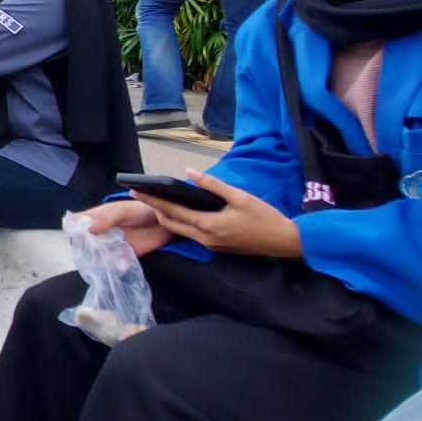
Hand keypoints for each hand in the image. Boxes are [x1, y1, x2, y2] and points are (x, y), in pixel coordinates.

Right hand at [83, 199, 173, 256]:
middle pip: (85, 244)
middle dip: (87, 251)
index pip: (77, 225)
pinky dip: (118, 266)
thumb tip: (87, 228)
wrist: (165, 220)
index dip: (74, 233)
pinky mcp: (126, 255)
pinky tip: (122, 265)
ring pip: (99, 256)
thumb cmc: (142, 209)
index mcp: (97, 218)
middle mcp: (102, 232)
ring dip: (101, 260)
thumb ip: (106, 218)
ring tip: (108, 260)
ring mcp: (113, 244)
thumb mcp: (122, 210)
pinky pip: (117, 263)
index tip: (76, 239)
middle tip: (93, 252)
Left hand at [134, 169, 302, 258]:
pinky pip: (192, 234)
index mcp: (208, 225)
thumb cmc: (264, 217)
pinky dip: (180, 223)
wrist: (285, 242)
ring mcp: (210, 245)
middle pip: (170, 223)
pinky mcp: (217, 247)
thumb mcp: (239, 196)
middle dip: (154, 208)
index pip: (172, 211)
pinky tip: (180, 213)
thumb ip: (212, 184)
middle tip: (140, 195)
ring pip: (180, 231)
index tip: (136, 191)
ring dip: (166, 217)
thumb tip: (189, 173)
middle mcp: (205, 238)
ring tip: (155, 202)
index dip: (153, 200)